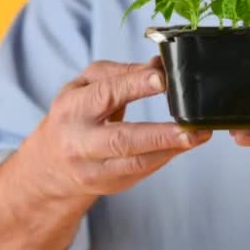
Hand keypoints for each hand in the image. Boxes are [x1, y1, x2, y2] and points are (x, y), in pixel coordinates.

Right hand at [0, 57, 211, 249]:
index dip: (134, 86)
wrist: (50, 165)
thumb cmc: (74, 115)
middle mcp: (80, 142)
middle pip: (122, 140)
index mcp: (72, 108)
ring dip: (171, 149)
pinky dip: (166, 157)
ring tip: (199, 136)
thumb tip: (158, 64)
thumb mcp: (85, 86)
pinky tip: (184, 146)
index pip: (105, 95)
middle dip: (160, 134)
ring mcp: (94, 169)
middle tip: (191, 128)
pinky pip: (142, 171)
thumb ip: (120, 73)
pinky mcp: (111, 185)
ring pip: (136, 162)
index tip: (163, 78)